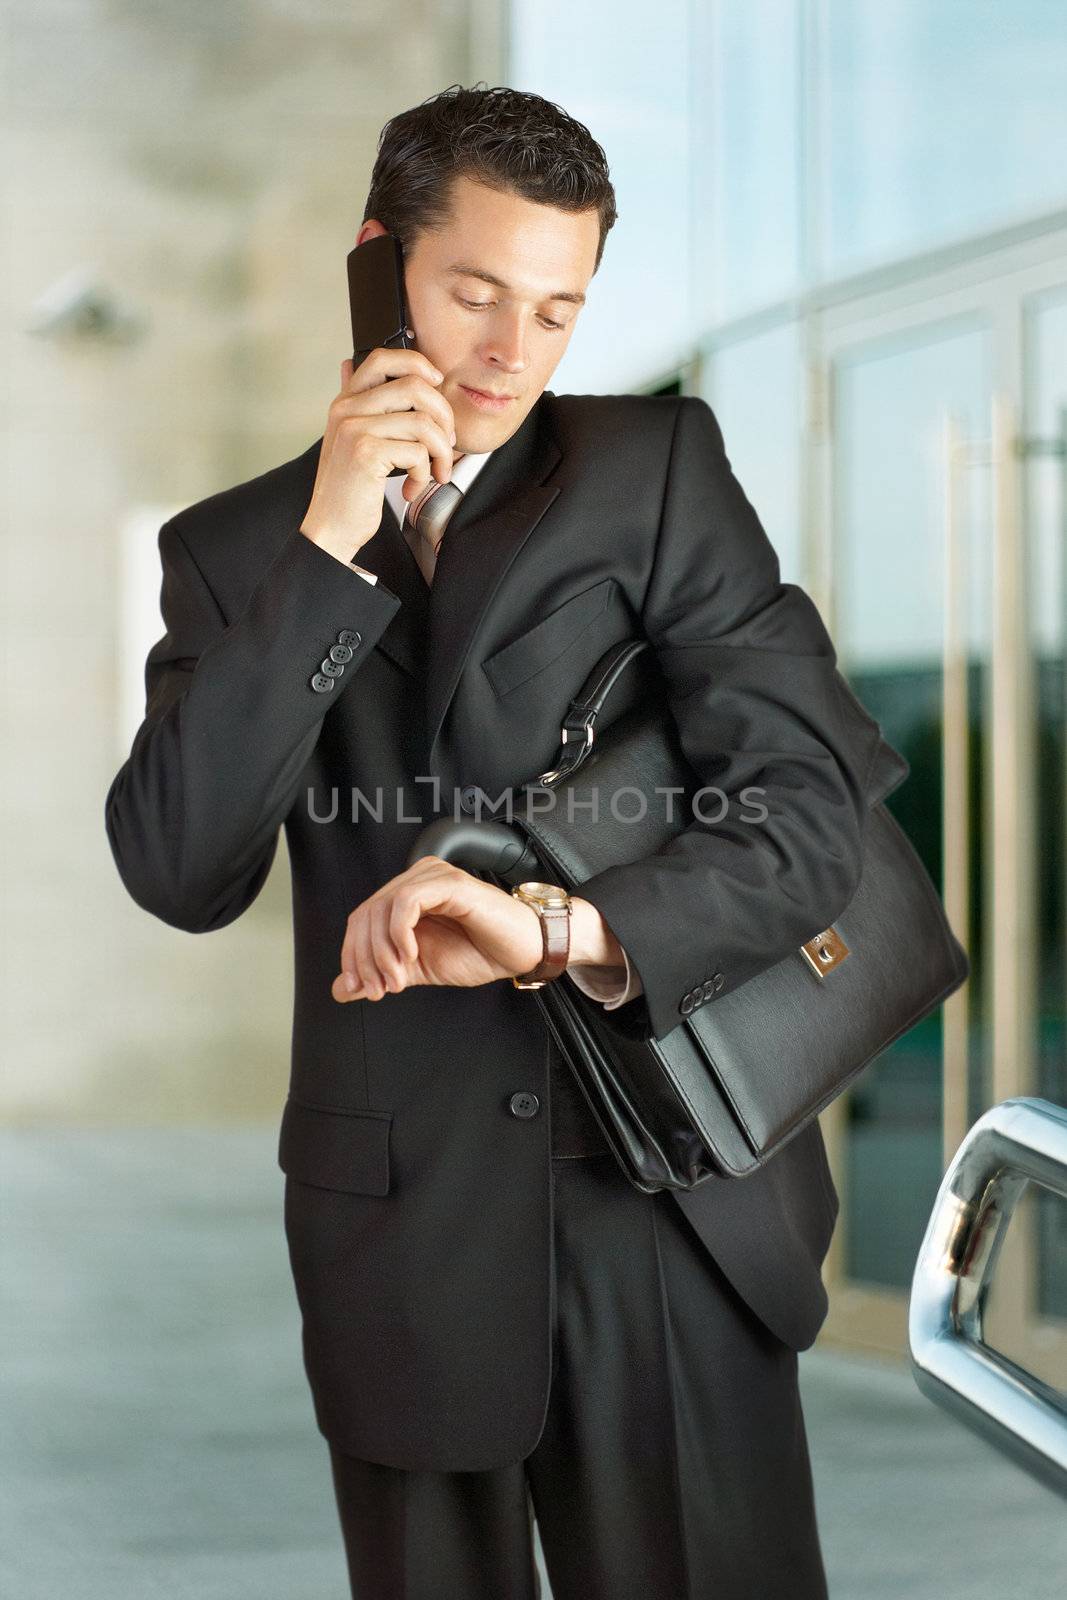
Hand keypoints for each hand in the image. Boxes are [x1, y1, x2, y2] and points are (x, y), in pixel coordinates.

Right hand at [300, 348, 457, 565]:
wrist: (331, 528)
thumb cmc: (349, 488)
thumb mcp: (350, 438)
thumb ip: (357, 404)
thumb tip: (349, 362)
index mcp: (346, 402)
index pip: (384, 358)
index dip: (419, 364)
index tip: (438, 386)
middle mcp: (347, 410)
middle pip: (415, 387)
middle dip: (444, 417)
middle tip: (447, 444)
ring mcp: (355, 429)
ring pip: (423, 423)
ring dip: (441, 452)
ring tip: (435, 472)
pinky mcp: (366, 453)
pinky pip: (418, 452)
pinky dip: (425, 474)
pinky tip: (412, 488)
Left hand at [331, 855, 544, 1002]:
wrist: (524, 951)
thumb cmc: (481, 951)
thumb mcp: (420, 969)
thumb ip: (382, 974)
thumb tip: (341, 989)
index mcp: (406, 897)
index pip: (360, 919)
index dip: (353, 956)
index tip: (360, 988)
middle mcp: (416, 879)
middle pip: (365, 913)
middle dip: (364, 958)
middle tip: (378, 989)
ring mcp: (432, 877)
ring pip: (382, 907)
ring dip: (381, 950)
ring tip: (397, 979)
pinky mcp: (449, 883)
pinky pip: (407, 901)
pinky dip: (399, 932)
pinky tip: (411, 955)